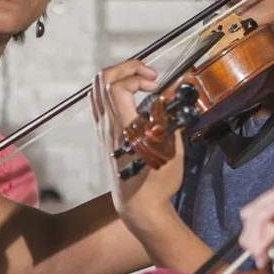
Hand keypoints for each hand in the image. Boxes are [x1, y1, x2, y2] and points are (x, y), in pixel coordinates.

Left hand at [91, 61, 183, 227]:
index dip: (137, 77)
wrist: (138, 205)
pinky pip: (98, 102)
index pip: (117, 88)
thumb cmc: (156, 183)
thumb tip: (176, 98)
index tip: (156, 85)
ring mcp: (103, 130)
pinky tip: (130, 97)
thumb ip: (172, 120)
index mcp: (124, 129)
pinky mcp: (103, 135)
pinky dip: (111, 90)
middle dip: (127, 68)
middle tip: (149, 75)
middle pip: (102, 80)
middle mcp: (108, 127)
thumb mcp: (173, 150)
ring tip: (140, 81)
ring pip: (97, 88)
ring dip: (118, 76)